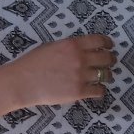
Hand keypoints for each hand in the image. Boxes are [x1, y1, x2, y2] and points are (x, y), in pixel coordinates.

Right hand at [0, 34, 115, 109]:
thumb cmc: (32, 62)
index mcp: (72, 44)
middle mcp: (80, 58)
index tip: (109, 46)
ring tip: (105, 77)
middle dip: (110, 60)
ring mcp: (81, 76)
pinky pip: (99, 90)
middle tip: (109, 62)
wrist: (22, 82)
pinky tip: (97, 89)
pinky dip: (100, 90)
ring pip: (106, 75)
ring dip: (107, 75)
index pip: (100, 41)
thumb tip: (83, 49)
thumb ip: (69, 47)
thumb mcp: (51, 46)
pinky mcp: (79, 92)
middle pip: (106, 58)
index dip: (108, 43)